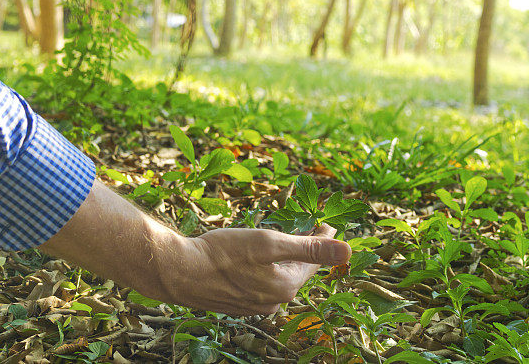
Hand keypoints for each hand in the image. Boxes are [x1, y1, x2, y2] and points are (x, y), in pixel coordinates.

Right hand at [41, 181, 350, 316]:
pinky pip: (261, 283)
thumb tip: (348, 251)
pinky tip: (259, 260)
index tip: (327, 224)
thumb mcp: (271, 243)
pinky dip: (266, 269)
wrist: (179, 272)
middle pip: (297, 270)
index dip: (321, 239)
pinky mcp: (237, 302)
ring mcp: (254, 304)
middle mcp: (273, 300)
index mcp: (286, 285)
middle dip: (305, 250)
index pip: (313, 260)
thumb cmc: (224, 254)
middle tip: (311, 230)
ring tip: (287, 242)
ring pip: (278, 277)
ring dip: (285, 260)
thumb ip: (310, 247)